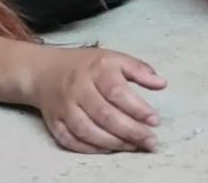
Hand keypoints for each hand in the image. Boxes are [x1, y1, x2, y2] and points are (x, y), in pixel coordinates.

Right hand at [29, 47, 166, 153]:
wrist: (45, 71)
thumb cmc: (86, 65)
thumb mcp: (114, 58)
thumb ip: (139, 69)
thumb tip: (162, 83)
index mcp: (97, 69)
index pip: (117, 91)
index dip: (137, 108)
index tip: (155, 120)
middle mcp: (78, 88)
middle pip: (104, 114)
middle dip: (130, 131)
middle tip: (150, 141)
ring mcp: (64, 107)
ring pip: (87, 130)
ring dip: (112, 143)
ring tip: (134, 146)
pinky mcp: (54, 122)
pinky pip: (70, 140)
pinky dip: (89, 148)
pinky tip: (109, 150)